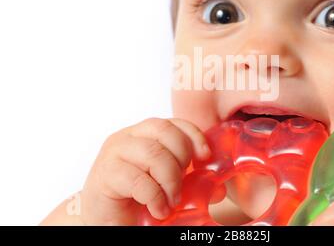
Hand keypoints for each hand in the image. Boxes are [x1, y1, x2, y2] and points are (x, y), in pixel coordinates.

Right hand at [80, 118, 210, 224]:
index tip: (205, 157)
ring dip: (170, 180)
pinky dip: (155, 197)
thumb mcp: (169, 187)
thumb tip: (219, 188)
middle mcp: (128, 137)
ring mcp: (114, 152)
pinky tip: (158, 210)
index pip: (174, 122)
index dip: (194, 136)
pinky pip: (138, 179)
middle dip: (181, 159)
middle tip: (182, 185)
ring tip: (171, 201)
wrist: (105, 220)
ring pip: (153, 152)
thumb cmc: (136, 200)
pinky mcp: (104, 173)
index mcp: (144, 134)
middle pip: (165, 131)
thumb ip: (192, 183)